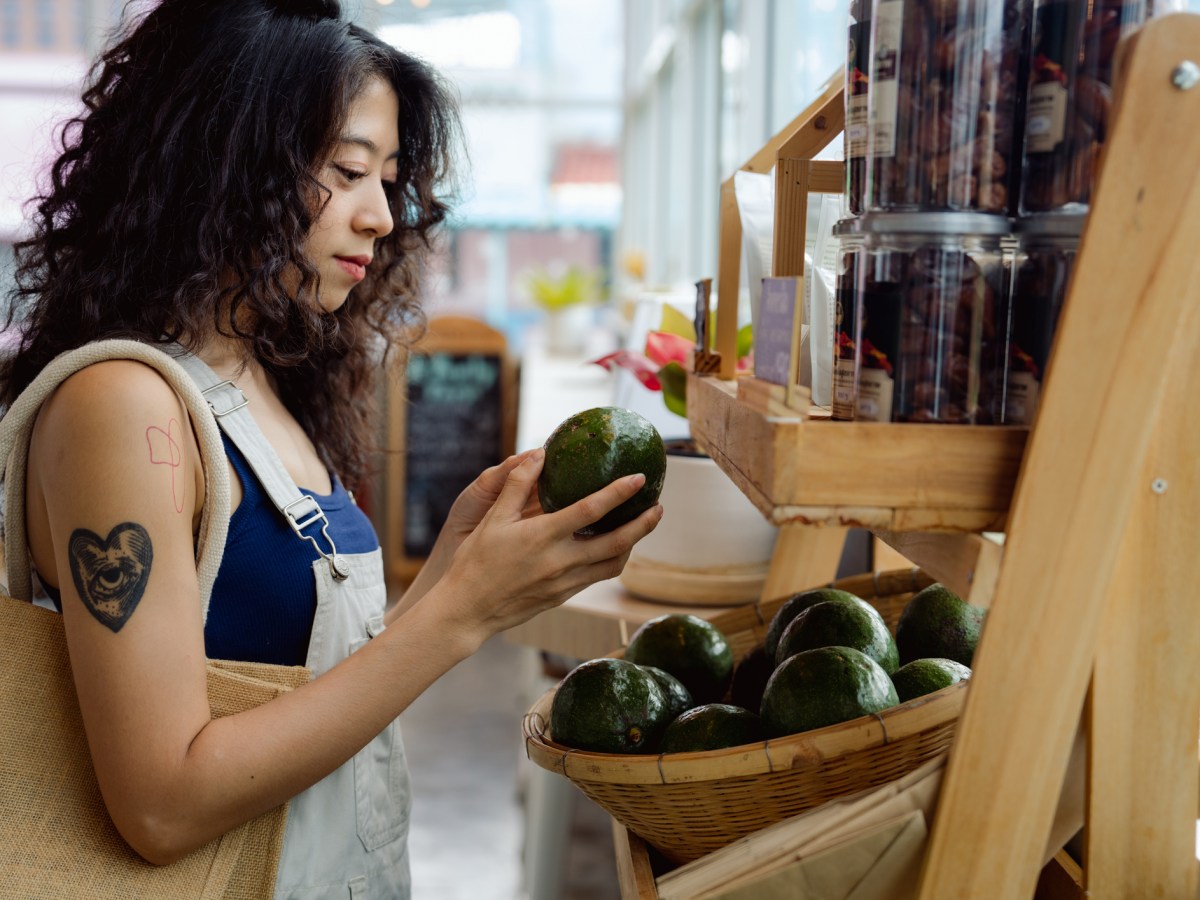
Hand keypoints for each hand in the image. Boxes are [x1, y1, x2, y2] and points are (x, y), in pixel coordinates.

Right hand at [434, 449, 662, 647]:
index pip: (591, 510)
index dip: (619, 492)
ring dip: (633, 544)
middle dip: (643, 524)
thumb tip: (538, 454)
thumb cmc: (475, 561)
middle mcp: (560, 561)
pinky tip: (614, 546)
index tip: (639, 478)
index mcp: (543, 537)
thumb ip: (517, 484)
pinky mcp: (564, 596)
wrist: (469, 610)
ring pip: (613, 564)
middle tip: (658, 507)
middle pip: (617, 542)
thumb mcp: (493, 518)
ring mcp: (565, 583)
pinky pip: (598, 576)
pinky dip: (613, 560)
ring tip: (642, 526)